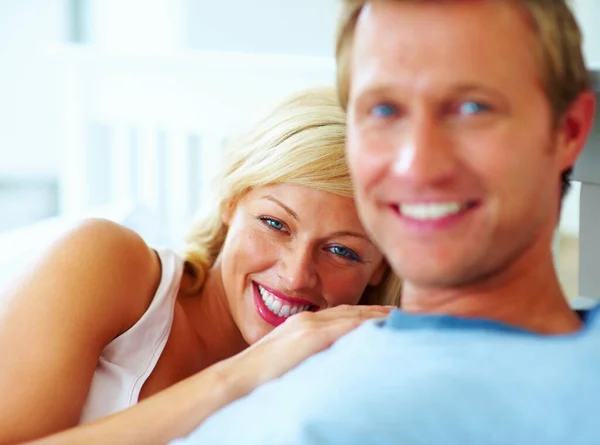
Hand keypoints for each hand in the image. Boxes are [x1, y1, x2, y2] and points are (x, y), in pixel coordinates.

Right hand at [217, 305, 391, 392]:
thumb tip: (326, 364)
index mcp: (301, 326)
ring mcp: (309, 326)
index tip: (383, 316)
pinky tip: (384, 324)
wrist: (236, 380)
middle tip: (399, 313)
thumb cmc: (260, 377)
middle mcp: (308, 320)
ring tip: (399, 317)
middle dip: (375, 311)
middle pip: (350, 311)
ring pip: (352, 315)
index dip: (363, 313)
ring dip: (376, 315)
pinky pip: (346, 325)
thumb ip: (307, 356)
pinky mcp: (311, 337)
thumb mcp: (287, 360)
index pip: (339, 315)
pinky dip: (367, 322)